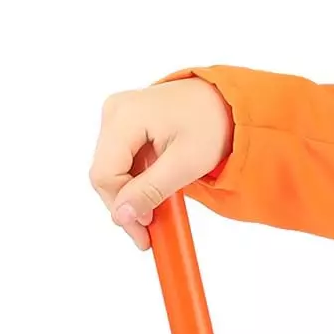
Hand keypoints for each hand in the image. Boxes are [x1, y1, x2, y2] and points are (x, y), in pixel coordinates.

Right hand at [90, 77, 232, 250]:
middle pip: (105, 173)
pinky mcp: (126, 125)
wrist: (228, 101)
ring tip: (156, 214)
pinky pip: (122, 161)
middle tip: (148, 233)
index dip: (121, 206)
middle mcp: (114, 112)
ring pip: (112, 170)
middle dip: (126, 205)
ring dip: (132, 195)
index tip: (143, 230)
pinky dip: (137, 181)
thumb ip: (151, 191)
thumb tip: (122, 215)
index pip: (105, 174)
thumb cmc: (213, 123)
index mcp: (124, 116)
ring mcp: (118, 117)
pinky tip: (155, 193)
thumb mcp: (186, 163)